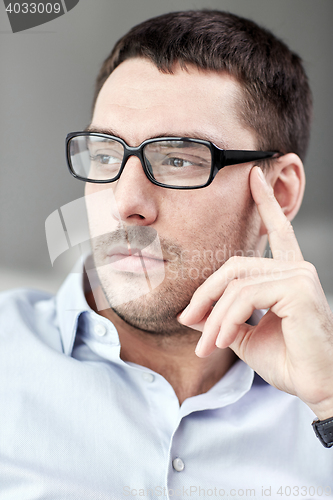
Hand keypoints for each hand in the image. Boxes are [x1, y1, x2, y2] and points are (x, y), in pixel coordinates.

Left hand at [178, 166, 332, 419]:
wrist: (314, 386)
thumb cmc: (286, 361)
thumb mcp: (245, 335)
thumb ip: (222, 318)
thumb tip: (190, 313)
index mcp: (287, 273)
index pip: (277, 231)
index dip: (265, 203)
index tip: (254, 176)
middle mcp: (295, 268)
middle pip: (234, 267)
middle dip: (205, 295)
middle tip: (188, 322)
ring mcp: (298, 275)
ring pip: (236, 285)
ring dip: (214, 317)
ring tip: (206, 344)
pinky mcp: (298, 288)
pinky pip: (245, 296)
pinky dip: (226, 320)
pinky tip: (222, 340)